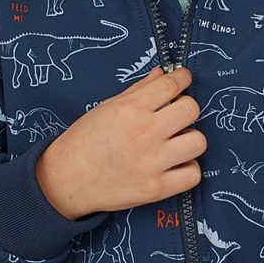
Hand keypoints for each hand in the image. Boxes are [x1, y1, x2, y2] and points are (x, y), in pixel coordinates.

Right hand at [35, 66, 206, 219]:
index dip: (182, 78)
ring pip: (198, 141)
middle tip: (176, 115)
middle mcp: (144, 133)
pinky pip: (192, 174)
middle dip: (186, 108)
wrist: (65, 180)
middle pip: (191, 110)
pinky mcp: (155, 188)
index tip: (183, 78)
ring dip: (189, 140)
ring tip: (175, 142)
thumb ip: (138, 90)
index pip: (171, 84)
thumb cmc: (83, 141)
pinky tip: (174, 165)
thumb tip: (163, 73)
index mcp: (129, 109)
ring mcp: (152, 162)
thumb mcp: (106, 107)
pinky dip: (187, 169)